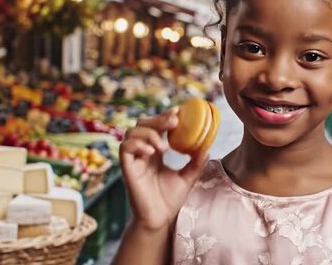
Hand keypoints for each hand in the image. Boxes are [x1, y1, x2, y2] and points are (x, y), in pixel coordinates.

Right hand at [120, 107, 208, 230]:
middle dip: (157, 119)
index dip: (164, 116)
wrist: (160, 220)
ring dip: (148, 133)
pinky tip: (153, 152)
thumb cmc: (170, 200)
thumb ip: (196, 162)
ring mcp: (133, 160)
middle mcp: (142, 153)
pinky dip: (138, 145)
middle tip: (174, 120)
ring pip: (131, 133)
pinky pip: (125, 149)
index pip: (155, 126)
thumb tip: (207, 147)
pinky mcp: (127, 169)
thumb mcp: (188, 177)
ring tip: (163, 146)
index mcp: (154, 152)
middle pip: (142, 125)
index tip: (179, 110)